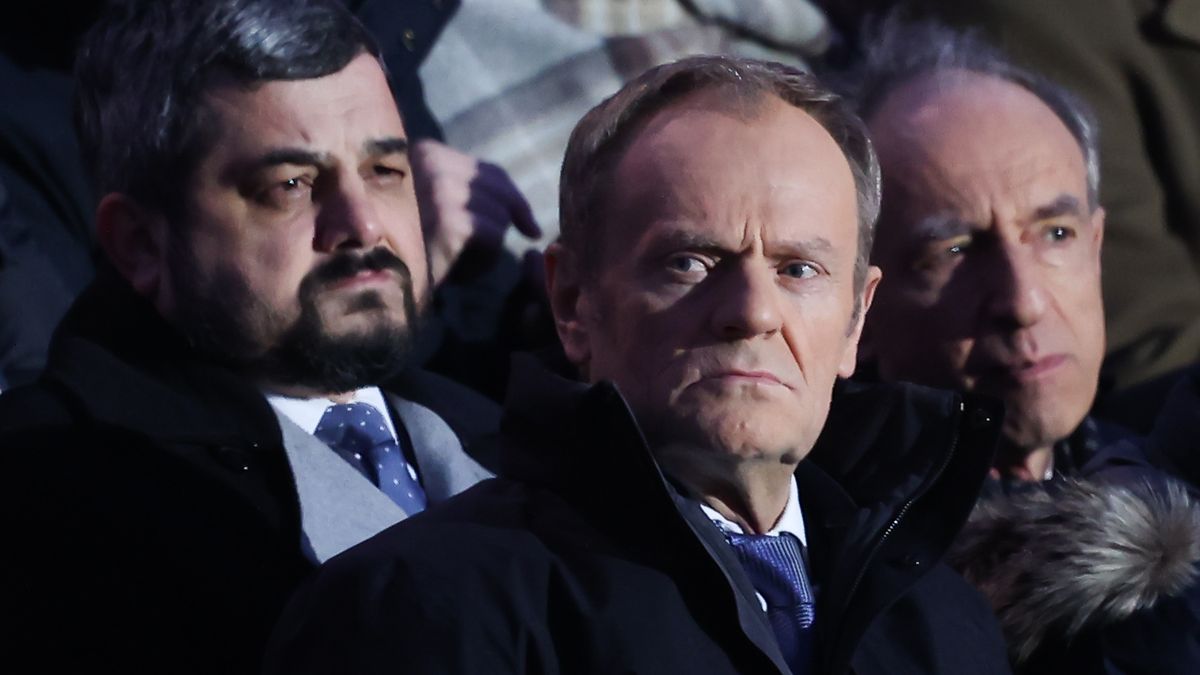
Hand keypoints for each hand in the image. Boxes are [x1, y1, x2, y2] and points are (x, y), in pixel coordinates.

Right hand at [411, 139, 541, 284]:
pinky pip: (492, 237)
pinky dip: (486, 258)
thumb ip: (459, 192)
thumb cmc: (397, 242)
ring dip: (493, 242)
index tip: (527, 218)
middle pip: (498, 188)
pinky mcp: (448, 222)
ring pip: (498, 214)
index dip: (512, 196)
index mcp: (425, 152)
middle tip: (530, 232)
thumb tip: (512, 204)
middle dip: (515, 213)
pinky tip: (464, 271)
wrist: (369, 272)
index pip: (487, 169)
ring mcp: (439, 190)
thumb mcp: (424, 205)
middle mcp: (431, 163)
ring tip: (468, 261)